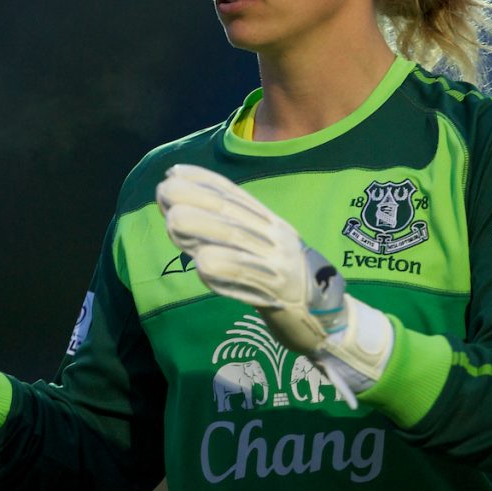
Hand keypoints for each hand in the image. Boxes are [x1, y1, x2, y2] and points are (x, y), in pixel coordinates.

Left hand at [156, 164, 392, 407]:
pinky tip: (202, 265)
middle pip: (232, 212)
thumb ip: (227, 237)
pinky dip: (226, 268)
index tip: (174, 172)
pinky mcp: (282, 290)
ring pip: (237, 239)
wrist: (327, 318)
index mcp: (270, 224)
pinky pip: (250, 276)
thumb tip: (182, 218)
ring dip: (203, 228)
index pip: (234, 195)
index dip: (204, 180)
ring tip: (172, 221)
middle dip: (196, 198)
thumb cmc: (285, 284)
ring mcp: (279, 261)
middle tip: (163, 191)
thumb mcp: (260, 252)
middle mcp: (275, 236)